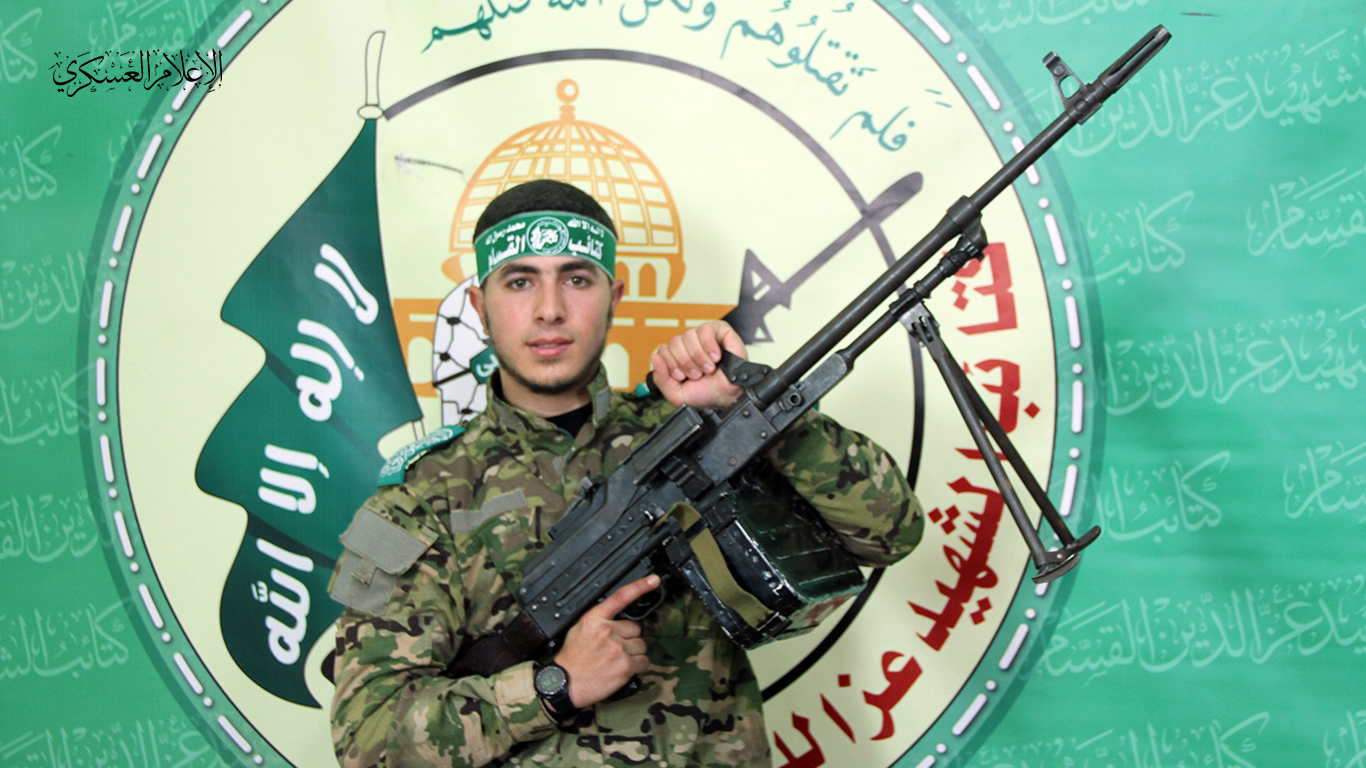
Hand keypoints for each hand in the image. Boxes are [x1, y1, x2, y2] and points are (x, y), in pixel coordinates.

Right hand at [553, 574, 658, 708]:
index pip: (620, 597)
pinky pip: (643, 661)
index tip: (653, 580)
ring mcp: (618, 648)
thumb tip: (617, 618)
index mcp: (594, 619)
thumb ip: (599, 620)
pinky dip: (637, 666)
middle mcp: (607, 631)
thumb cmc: (572, 659)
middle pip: (635, 629)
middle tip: (614, 649)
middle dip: (629, 638)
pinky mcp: (625, 665)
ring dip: (633, 653)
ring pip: (641, 645)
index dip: (640, 586)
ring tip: (616, 660)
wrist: (566, 684)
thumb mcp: (579, 630)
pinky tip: (623, 669)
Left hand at [650, 320, 746, 408]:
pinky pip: (705, 329)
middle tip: (697, 374)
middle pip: (674, 342)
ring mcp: (703, 337)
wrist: (728, 396)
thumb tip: (654, 357)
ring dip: (698, 356)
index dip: (671, 364)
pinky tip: (715, 357)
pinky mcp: (719, 331)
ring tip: (708, 368)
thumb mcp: (677, 395)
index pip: (663, 350)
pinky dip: (709, 345)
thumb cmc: (707, 394)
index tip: (682, 377)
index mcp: (678, 357)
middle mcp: (689, 345)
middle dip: (685, 362)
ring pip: (689, 335)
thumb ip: (661, 379)